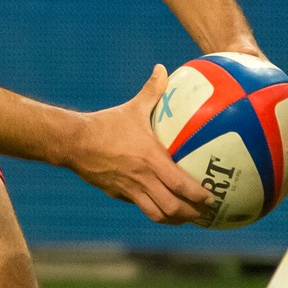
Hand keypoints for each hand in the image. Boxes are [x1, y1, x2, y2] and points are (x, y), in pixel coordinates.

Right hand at [66, 66, 218, 223]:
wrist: (74, 142)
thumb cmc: (106, 124)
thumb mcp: (132, 107)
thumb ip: (152, 90)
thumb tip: (163, 68)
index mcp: (150, 159)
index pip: (180, 184)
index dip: (199, 195)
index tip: (213, 198)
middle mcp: (142, 178)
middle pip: (172, 207)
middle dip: (192, 213)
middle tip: (207, 213)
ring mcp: (129, 190)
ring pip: (157, 214)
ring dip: (175, 219)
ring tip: (188, 218)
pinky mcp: (119, 194)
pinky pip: (141, 207)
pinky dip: (156, 212)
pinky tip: (164, 209)